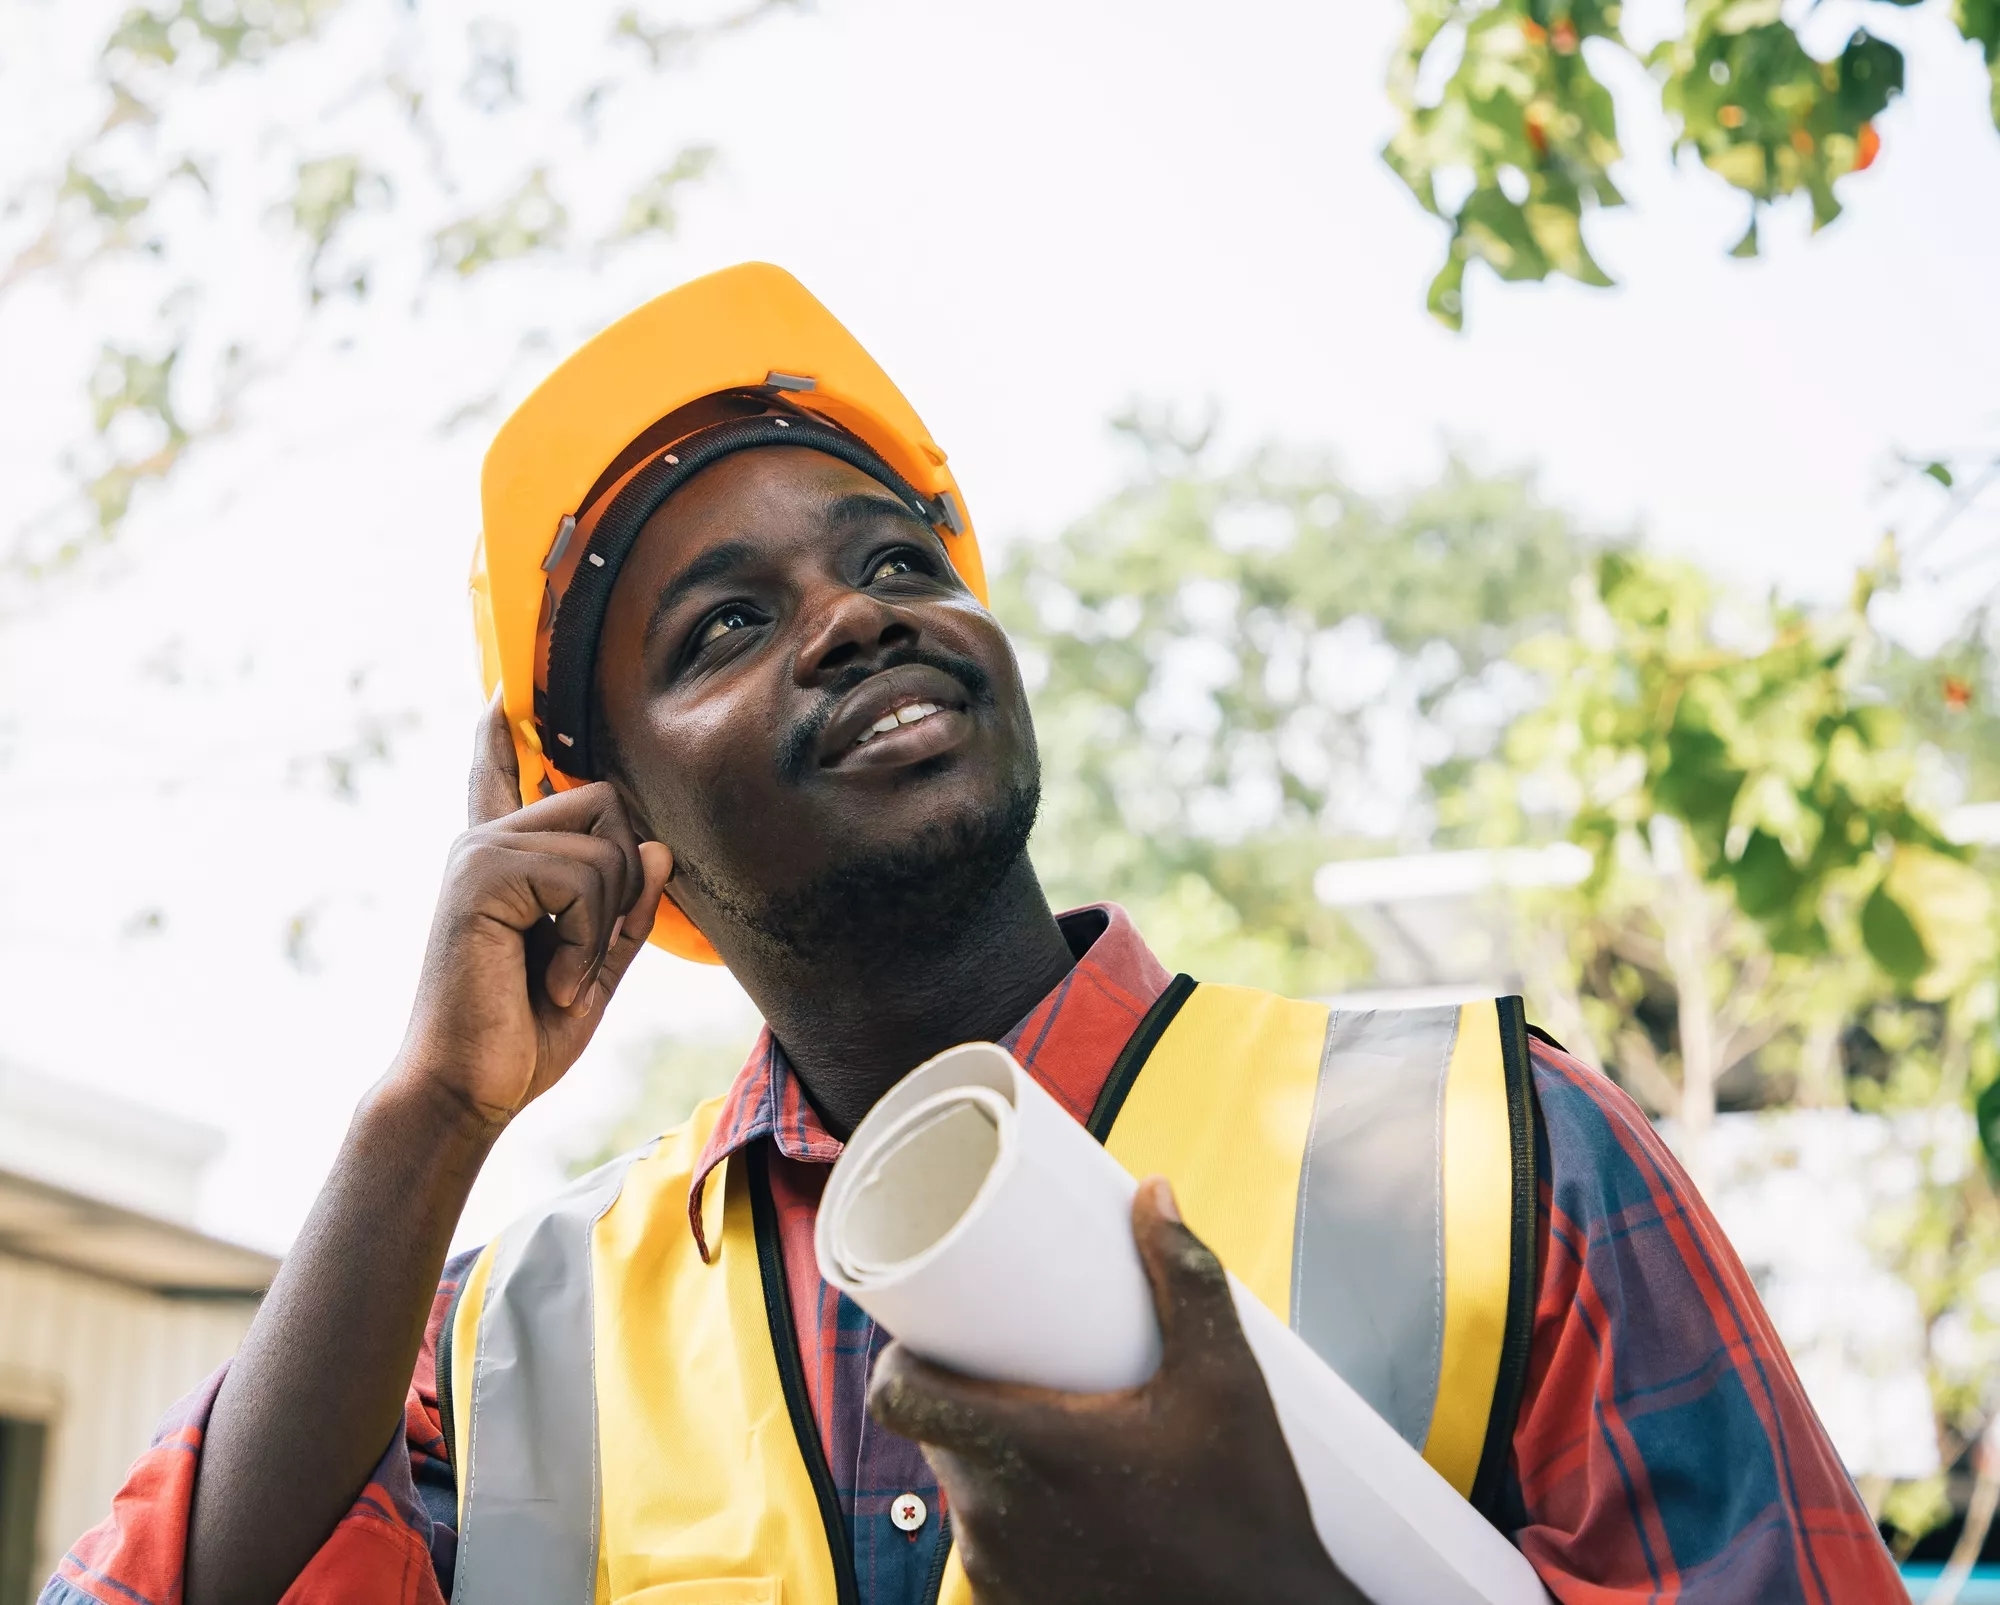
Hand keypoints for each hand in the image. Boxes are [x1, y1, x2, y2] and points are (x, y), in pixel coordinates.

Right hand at [391, 697, 672, 1133]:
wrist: (467, 1089)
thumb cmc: (521, 1036)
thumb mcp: (594, 967)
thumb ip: (624, 909)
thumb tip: (654, 847)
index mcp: (503, 862)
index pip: (498, 778)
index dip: (498, 735)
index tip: (496, 696)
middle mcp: (486, 841)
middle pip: (607, 803)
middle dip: (624, 885)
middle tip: (587, 955)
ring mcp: (480, 850)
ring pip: (606, 845)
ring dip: (606, 924)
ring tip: (562, 977)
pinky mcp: (483, 871)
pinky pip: (587, 876)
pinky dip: (589, 939)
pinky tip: (554, 981)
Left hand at [867, 1178, 1362, 1604]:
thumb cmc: (1248, 1517)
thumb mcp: (1227, 1381)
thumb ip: (1187, 1278)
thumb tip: (1152, 1195)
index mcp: (1025, 1452)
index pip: (900, 1396)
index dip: (901, 1357)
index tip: (932, 1330)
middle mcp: (996, 1520)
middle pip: (935, 1437)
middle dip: (968, 1395)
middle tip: (1017, 1360)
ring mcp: (1003, 1577)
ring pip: (964, 1495)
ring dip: (993, 1459)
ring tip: (1051, 1423)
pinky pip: (993, 1549)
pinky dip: (1016, 1518)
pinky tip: (1062, 1500)